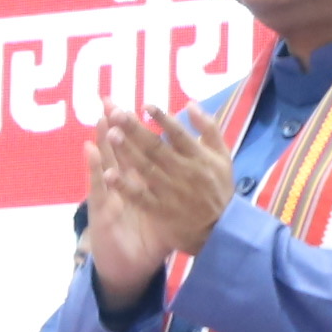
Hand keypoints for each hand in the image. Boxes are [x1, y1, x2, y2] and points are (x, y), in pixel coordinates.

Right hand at [81, 121, 167, 302]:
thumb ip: (167, 193)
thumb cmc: (146, 242)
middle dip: (114, 126)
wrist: (127, 269)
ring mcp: (108, 197)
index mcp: (135, 185)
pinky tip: (89, 151)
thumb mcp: (160, 215)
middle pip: (117, 151)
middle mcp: (119, 187)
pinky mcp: (100, 212)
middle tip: (110, 101)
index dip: (132, 130)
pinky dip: (94, 169)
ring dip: (102, 139)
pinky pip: (98, 188)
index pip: (134, 151)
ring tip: (100, 116)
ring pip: (104, 162)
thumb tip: (181, 168)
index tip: (131, 106)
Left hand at [105, 106, 237, 261]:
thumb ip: (209, 128)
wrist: (221, 228)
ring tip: (111, 135)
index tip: (145, 106)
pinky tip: (108, 175)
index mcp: (199, 157)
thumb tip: (190, 104)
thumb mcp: (223, 156)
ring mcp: (171, 191)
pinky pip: (140, 197)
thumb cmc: (219, 187)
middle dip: (135, 129)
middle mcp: (184, 171)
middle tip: (116, 114)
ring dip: (127, 151)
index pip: (178, 134)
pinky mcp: (160, 210)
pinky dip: (124, 187)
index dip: (162, 119)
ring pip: (146, 168)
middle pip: (156, 147)